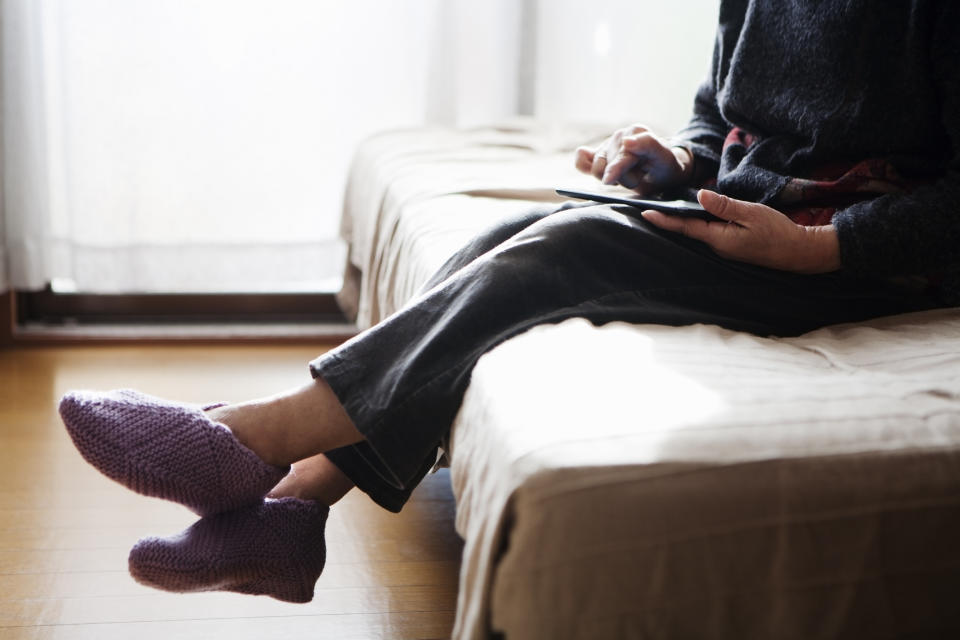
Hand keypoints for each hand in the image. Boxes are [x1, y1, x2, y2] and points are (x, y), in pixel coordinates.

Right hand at [575, 124, 692, 195]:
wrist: (662, 173)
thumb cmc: (665, 166)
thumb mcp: (664, 157)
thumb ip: (648, 145)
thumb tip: (626, 141)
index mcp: (635, 132)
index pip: (621, 154)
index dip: (616, 169)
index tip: (608, 180)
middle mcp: (619, 136)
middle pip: (609, 164)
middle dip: (623, 179)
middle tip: (640, 179)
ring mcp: (607, 146)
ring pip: (597, 168)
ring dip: (611, 178)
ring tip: (629, 177)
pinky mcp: (598, 157)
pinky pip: (582, 161)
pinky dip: (583, 165)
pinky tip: (596, 170)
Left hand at [641, 190, 841, 273]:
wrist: (798, 251)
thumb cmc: (778, 232)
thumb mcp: (752, 213)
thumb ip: (725, 206)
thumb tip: (700, 194)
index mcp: (719, 239)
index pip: (685, 227)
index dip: (665, 220)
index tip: (645, 213)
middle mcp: (717, 245)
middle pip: (688, 230)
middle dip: (668, 220)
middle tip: (648, 206)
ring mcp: (724, 247)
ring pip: (698, 231)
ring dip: (681, 221)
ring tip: (663, 208)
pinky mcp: (731, 245)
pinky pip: (709, 232)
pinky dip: (697, 223)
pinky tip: (693, 213)